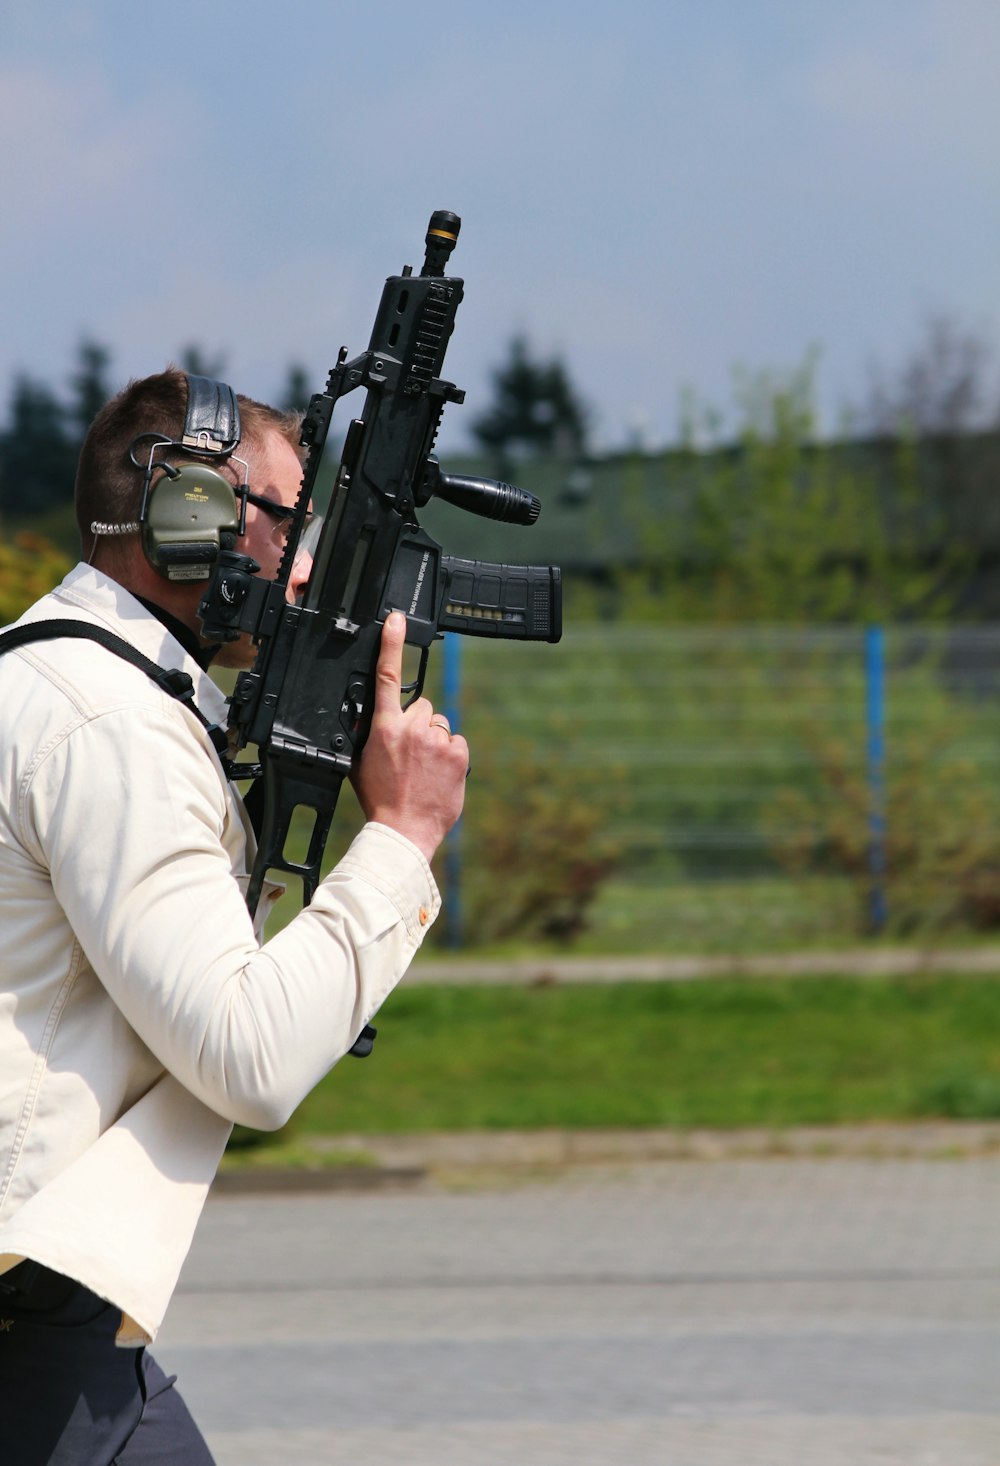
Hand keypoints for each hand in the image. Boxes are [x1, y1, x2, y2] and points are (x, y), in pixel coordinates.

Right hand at [352, 613, 469, 862]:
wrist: (404, 829)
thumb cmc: (380, 799)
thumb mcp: (360, 761)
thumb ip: (368, 732)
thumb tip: (371, 717)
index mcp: (383, 727)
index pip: (386, 676)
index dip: (391, 644)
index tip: (396, 620)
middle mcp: (410, 727)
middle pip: (422, 706)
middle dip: (418, 724)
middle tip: (411, 754)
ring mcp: (436, 739)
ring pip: (440, 726)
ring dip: (435, 741)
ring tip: (424, 770)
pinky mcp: (457, 751)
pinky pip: (456, 742)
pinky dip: (451, 755)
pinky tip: (439, 774)